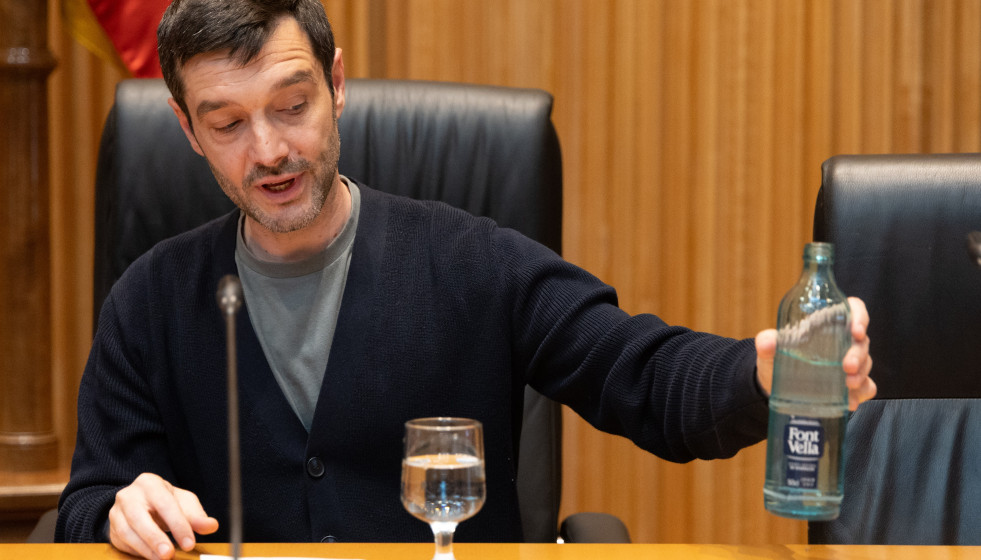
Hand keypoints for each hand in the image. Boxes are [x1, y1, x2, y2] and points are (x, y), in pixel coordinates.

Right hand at [108, 472, 218, 559]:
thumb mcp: (184, 503)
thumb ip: (197, 516)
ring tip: (163, 559)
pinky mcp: (111, 529)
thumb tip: (211, 526)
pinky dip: (138, 552)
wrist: (142, 503)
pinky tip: (152, 557)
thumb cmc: (166, 501)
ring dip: (146, 549)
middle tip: (169, 555)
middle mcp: (128, 496)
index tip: (189, 543)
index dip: (177, 524)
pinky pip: (122, 543)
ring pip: (126, 532)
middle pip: (138, 517)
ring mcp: (116, 513)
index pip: (164, 504)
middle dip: (155, 538)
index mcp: (149, 483)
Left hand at [754, 296, 875, 410]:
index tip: (856, 330)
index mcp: (826, 326)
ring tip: (848, 384)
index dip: (859, 316)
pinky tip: (850, 400)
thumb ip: (767, 342)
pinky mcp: (850, 385)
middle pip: (861, 341)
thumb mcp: (769, 351)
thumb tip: (767, 342)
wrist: (774, 388)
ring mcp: (849, 364)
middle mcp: (842, 343)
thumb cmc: (776, 361)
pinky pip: (867, 387)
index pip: (852, 310)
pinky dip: (862, 392)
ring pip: (866, 364)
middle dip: (858, 354)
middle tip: (848, 367)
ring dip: (861, 374)